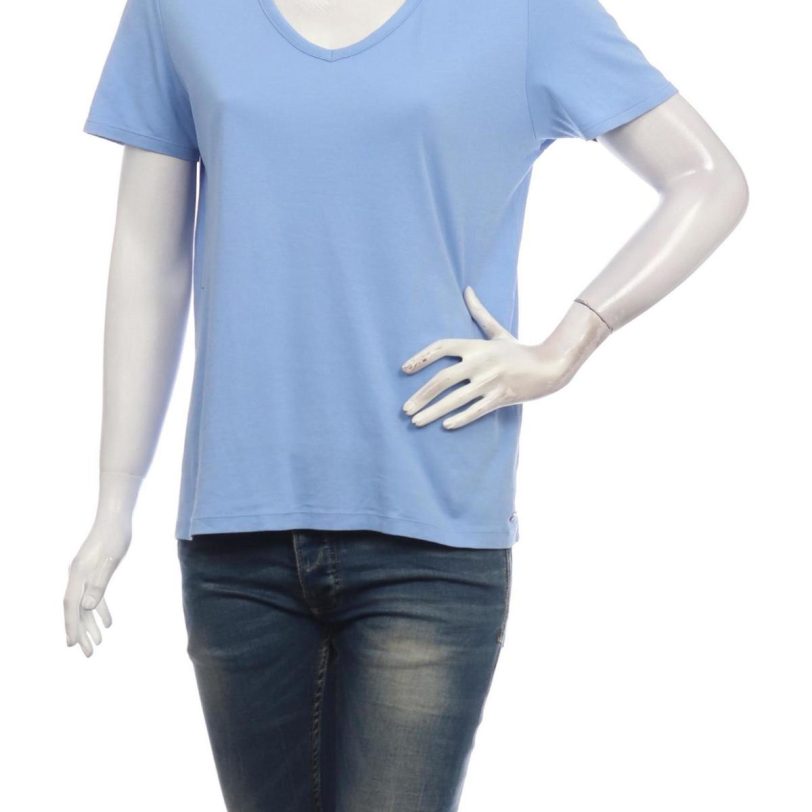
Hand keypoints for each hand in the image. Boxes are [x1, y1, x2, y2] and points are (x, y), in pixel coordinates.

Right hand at [63, 516, 130, 656]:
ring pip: (85, 605)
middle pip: (76, 610)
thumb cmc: (115, 537)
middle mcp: (78, 576)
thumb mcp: (110, 561)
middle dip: (81, 633)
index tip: (72, 645)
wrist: (116, 517)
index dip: (72, 626)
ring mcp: (85, 574)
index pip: (72, 606)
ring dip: (91, 625)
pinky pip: (95, 596)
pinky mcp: (94, 571)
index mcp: (78, 575)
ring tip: (98, 643)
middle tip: (87, 654)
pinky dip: (101, 610)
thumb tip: (86, 607)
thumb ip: (98, 584)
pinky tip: (109, 623)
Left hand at [401, 286, 572, 429]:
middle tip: (405, 409)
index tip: (405, 369)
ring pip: (455, 399)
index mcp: (476, 346)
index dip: (421, 357)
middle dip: (421, 395)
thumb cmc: (518, 351)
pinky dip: (460, 419)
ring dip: (433, 411)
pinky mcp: (500, 398)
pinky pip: (476, 411)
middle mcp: (480, 363)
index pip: (441, 347)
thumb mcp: (498, 332)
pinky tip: (445, 426)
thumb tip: (468, 289)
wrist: (549, 367)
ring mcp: (490, 382)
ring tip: (415, 421)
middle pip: (443, 379)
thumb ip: (479, 313)